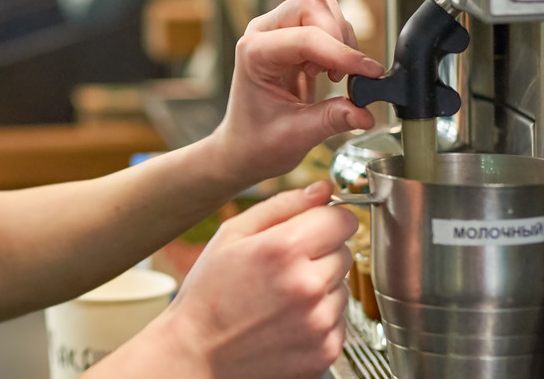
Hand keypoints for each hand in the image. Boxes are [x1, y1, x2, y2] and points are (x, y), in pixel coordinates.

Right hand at [112, 182, 356, 378]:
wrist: (198, 353)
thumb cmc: (209, 294)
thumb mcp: (233, 235)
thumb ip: (283, 205)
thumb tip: (323, 190)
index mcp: (284, 249)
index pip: (342, 218)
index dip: (327, 218)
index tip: (315, 226)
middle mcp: (307, 286)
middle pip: (345, 250)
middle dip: (321, 252)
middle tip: (285, 266)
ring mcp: (318, 322)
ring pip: (342, 286)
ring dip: (321, 286)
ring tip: (282, 295)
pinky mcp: (325, 350)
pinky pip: (339, 319)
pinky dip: (320, 317)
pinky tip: (288, 319)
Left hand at [212, 0, 381, 186]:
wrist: (244, 147)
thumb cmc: (257, 141)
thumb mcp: (296, 136)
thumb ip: (332, 119)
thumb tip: (365, 113)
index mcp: (253, 53)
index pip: (305, 37)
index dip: (342, 53)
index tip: (369, 73)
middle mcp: (262, 33)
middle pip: (313, 6)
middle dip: (338, 37)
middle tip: (339, 76)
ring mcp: (277, 31)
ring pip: (323, 8)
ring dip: (340, 39)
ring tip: (331, 75)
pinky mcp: (292, 37)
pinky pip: (326, 22)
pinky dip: (339, 43)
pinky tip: (330, 71)